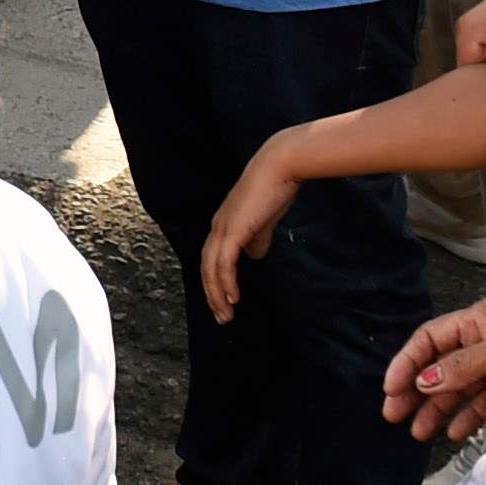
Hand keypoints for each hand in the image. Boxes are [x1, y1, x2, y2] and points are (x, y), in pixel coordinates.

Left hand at [202, 151, 298, 322]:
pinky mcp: (232, 230)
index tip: (225, 302)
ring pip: (211, 269)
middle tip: (222, 317)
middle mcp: (217, 227)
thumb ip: (257, 239)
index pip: (213, 259)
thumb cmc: (274, 189)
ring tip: (226, 314)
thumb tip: (254, 256)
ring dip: (217, 294)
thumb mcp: (264, 220)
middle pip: (206, 268)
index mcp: (223, 225)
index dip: (216, 282)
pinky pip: (223, 263)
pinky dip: (226, 282)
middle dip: (212, 295)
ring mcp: (222, 228)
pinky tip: (233, 297)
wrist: (279, 167)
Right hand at [385, 297, 485, 446]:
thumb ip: (463, 367)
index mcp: (478, 320)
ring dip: (438, 409)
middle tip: (395, 415)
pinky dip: (468, 417)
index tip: (391, 389)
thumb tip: (423, 383)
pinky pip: (483, 403)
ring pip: (459, 388)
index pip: (430, 339)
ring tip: (419, 433)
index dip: (407, 363)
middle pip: (440, 366)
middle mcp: (484, 341)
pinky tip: (453, 433)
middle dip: (416, 390)